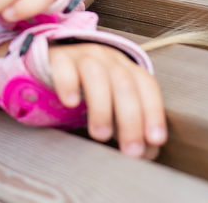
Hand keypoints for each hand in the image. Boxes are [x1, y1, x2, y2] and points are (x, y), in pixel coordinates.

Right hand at [50, 42, 165, 158]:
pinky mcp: (57, 58)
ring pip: (97, 75)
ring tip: (101, 134)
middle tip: (130, 149)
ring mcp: (81, 56)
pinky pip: (63, 68)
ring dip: (102, 107)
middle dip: (131, 120)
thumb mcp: (112, 102)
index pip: (146, 86)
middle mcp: (107, 59)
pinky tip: (71, 103)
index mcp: (125, 68)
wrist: (52, 61)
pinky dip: (68, 85)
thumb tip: (147, 151)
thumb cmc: (86, 86)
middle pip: (124, 84)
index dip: (154, 112)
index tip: (154, 139)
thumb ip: (129, 124)